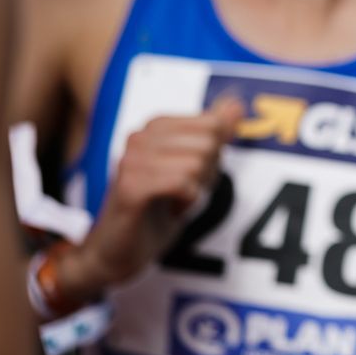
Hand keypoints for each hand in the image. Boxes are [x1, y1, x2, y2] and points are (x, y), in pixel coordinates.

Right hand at [60, 99, 244, 302]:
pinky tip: (170, 209)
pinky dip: (186, 201)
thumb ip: (213, 134)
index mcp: (155, 126)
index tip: (192, 175)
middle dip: (207, 173)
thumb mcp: (194, 167)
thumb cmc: (157, 209)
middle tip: (183, 191)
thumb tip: (236, 104)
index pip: (214, 125)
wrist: (119, 250)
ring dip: (195, 190)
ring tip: (173, 200)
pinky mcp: (129, 186)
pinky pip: (181, 182)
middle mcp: (139, 136)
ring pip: (196, 162)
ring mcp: (131, 160)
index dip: (215, 157)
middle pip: (208, 142)